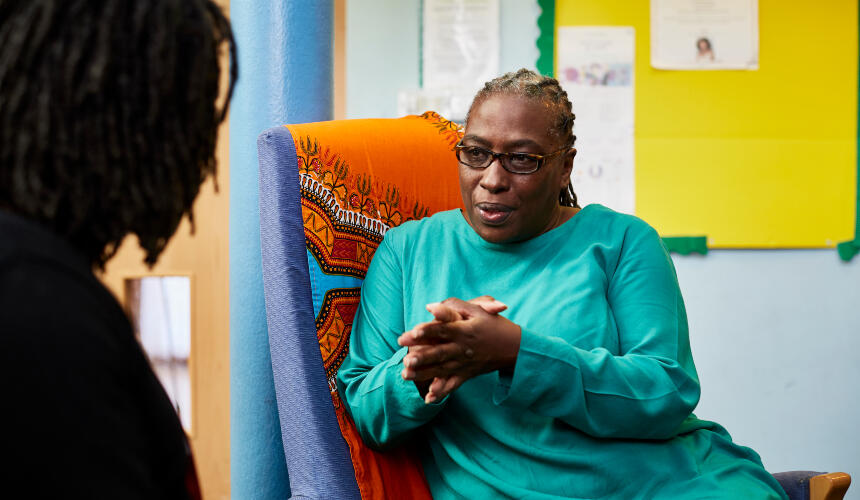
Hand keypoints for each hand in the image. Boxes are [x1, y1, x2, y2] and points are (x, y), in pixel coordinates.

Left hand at [399, 296, 520, 402]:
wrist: (515, 348)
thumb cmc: (494, 324)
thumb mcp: (478, 310)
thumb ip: (455, 306)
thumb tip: (430, 307)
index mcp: (465, 331)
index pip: (443, 330)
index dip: (429, 330)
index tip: (413, 332)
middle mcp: (463, 349)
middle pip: (440, 352)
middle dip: (421, 356)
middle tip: (405, 359)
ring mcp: (464, 364)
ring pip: (441, 369)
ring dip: (424, 373)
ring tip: (405, 375)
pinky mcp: (467, 374)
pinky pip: (453, 384)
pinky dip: (441, 392)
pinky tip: (427, 398)